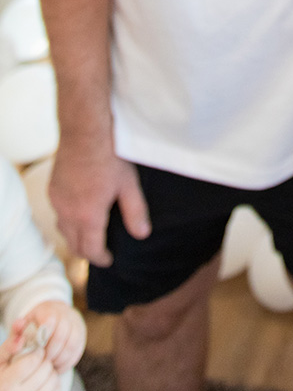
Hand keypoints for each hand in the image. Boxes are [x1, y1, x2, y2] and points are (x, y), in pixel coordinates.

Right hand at [0, 340, 58, 390]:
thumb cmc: (0, 378)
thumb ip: (8, 347)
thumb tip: (21, 333)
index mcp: (5, 386)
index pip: (32, 361)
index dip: (37, 352)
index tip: (35, 350)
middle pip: (45, 370)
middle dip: (44, 361)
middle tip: (38, 361)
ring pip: (53, 380)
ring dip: (50, 372)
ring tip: (40, 370)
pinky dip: (53, 384)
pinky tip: (43, 382)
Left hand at [13, 305, 85, 374]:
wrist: (52, 317)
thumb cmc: (34, 326)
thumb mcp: (23, 326)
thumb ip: (17, 331)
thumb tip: (19, 334)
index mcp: (49, 310)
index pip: (50, 321)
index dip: (43, 338)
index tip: (36, 349)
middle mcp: (66, 314)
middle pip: (62, 335)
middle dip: (50, 352)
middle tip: (42, 361)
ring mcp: (76, 324)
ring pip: (72, 344)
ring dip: (59, 359)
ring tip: (49, 366)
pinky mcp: (81, 336)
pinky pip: (77, 351)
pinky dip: (66, 362)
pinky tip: (56, 367)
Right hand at [49, 140, 149, 265]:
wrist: (84, 131)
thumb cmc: (109, 156)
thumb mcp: (128, 184)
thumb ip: (135, 212)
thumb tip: (142, 234)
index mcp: (87, 216)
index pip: (90, 250)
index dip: (101, 258)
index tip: (108, 259)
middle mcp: (67, 213)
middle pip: (74, 245)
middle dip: (87, 252)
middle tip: (100, 251)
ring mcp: (57, 201)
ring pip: (63, 230)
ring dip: (75, 237)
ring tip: (90, 234)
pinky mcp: (52, 189)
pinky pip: (58, 212)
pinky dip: (68, 219)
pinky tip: (79, 211)